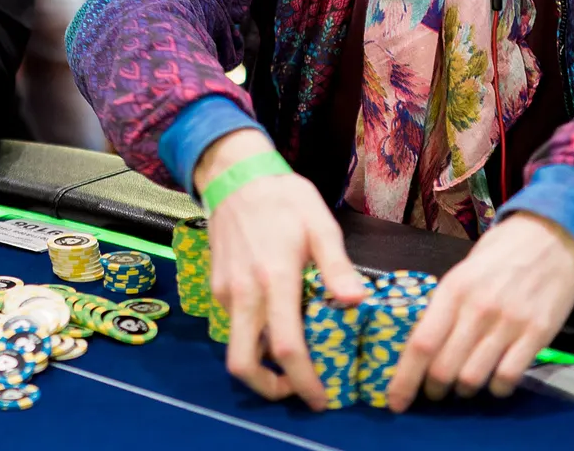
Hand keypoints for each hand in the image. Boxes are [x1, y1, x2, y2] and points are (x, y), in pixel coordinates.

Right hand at [200, 130, 368, 409]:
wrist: (234, 175)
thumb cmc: (283, 198)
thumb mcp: (319, 224)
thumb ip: (337, 266)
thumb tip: (357, 301)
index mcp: (275, 278)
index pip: (285, 345)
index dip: (302, 380)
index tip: (319, 398)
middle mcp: (243, 291)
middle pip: (242, 362)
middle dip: (268, 387)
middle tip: (297, 389)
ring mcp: (225, 291)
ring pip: (236, 345)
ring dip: (261, 362)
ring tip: (294, 356)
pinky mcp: (216, 286)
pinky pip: (233, 323)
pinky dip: (253, 336)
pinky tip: (277, 321)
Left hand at [384, 213, 573, 411]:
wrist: (549, 237)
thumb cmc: (499, 256)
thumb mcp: (461, 274)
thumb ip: (444, 308)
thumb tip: (421, 346)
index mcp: (452, 290)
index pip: (421, 343)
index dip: (404, 378)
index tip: (394, 401)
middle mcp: (477, 308)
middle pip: (444, 367)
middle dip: (433, 388)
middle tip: (433, 391)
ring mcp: (509, 322)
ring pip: (474, 377)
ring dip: (463, 390)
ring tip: (463, 386)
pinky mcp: (538, 333)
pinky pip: (509, 376)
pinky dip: (496, 388)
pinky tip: (494, 381)